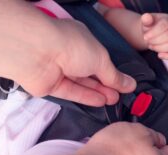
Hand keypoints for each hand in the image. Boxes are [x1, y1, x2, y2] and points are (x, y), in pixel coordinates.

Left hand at [17, 19, 136, 105]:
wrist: (37, 52)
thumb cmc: (70, 45)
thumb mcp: (101, 59)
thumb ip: (114, 75)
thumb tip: (130, 84)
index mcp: (82, 40)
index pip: (99, 58)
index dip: (112, 71)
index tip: (124, 83)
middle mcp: (69, 54)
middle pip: (91, 73)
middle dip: (106, 84)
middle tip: (120, 95)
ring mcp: (59, 69)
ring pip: (82, 83)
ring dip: (98, 92)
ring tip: (113, 100)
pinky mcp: (50, 84)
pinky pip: (71, 92)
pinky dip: (85, 97)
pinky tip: (99, 102)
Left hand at [141, 13, 167, 59]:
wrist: (152, 33)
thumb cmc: (150, 26)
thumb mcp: (146, 21)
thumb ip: (146, 19)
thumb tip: (146, 17)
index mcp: (167, 20)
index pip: (164, 25)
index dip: (154, 32)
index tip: (145, 37)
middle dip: (155, 41)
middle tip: (148, 41)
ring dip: (160, 48)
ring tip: (151, 46)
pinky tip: (159, 55)